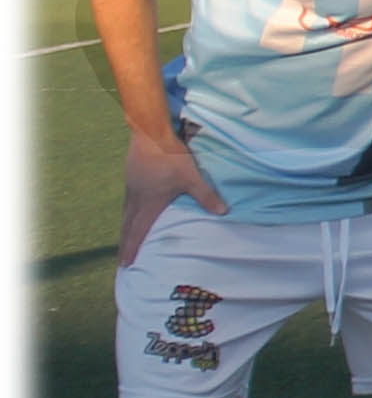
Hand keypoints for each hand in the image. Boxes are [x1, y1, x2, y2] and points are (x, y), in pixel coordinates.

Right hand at [119, 132, 226, 267]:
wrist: (150, 134)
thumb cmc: (171, 156)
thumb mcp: (191, 177)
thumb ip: (206, 196)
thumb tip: (223, 212)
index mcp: (148, 203)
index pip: (138, 231)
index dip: (132, 248)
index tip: (126, 263)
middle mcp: (136, 198)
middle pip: (127, 226)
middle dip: (126, 245)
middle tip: (123, 261)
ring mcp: (131, 187)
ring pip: (126, 214)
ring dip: (126, 229)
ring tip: (126, 240)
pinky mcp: (132, 177)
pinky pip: (128, 202)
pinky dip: (128, 214)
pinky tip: (133, 212)